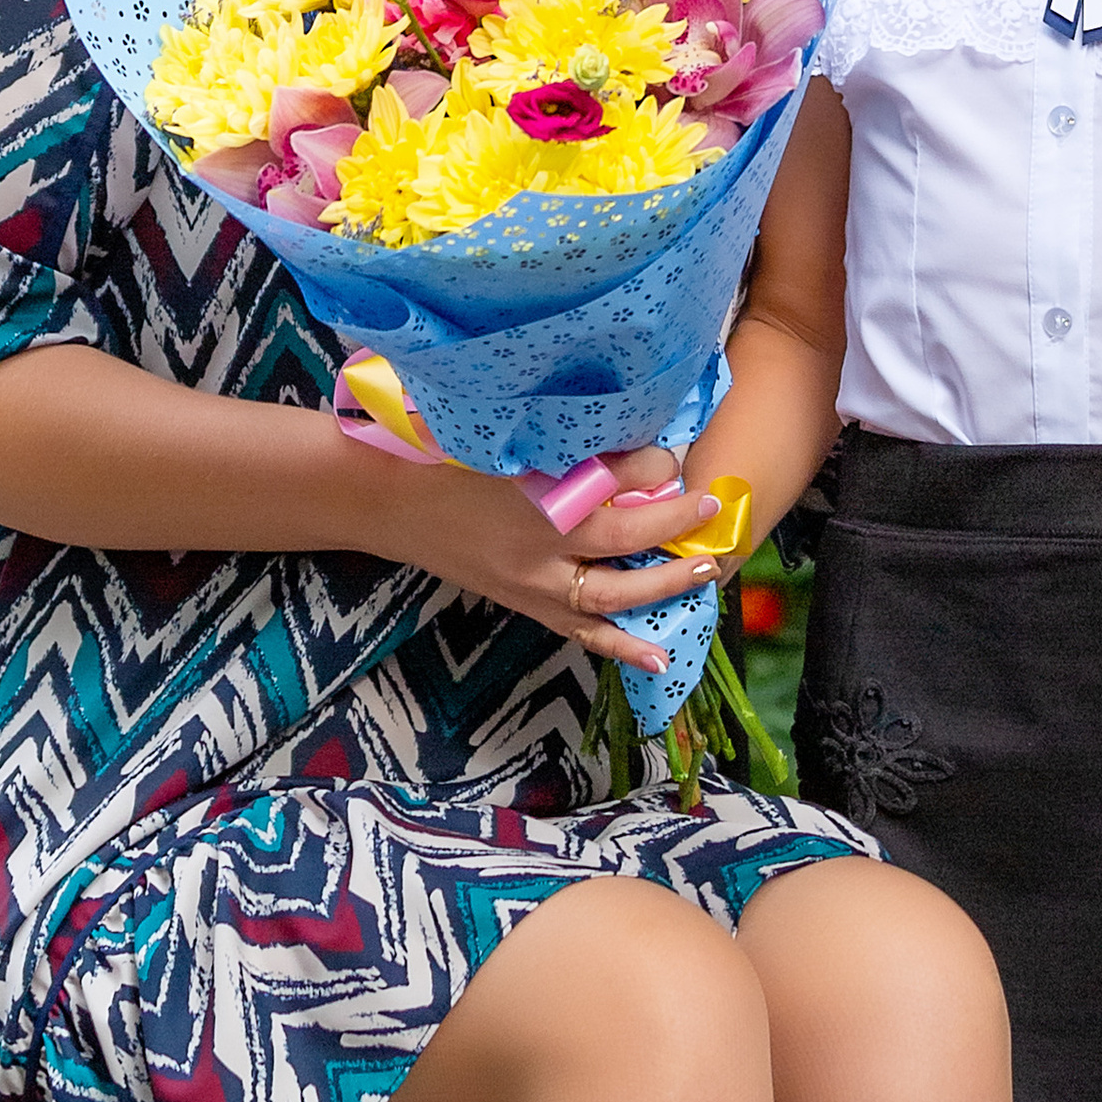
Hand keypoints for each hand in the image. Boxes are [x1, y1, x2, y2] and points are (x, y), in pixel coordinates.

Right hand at [364, 444, 721, 674]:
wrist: (389, 503)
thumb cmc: (446, 460)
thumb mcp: (510, 444)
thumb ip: (577, 451)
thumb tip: (644, 454)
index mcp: (536, 506)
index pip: (616, 496)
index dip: (659, 483)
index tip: (686, 467)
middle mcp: (538, 555)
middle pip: (622, 556)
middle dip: (674, 542)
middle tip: (713, 519)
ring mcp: (530, 588)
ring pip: (607, 603)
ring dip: (660, 594)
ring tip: (703, 578)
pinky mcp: (523, 605)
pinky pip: (580, 631)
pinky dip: (620, 645)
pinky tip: (657, 656)